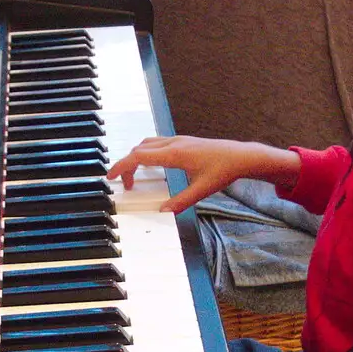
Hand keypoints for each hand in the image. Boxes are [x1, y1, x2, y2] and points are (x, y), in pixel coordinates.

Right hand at [107, 136, 299, 213]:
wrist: (241, 156)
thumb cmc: (223, 170)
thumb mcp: (202, 190)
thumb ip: (182, 201)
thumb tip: (163, 211)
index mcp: (174, 154)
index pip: (139, 156)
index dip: (122, 166)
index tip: (111, 177)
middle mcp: (173, 144)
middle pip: (139, 149)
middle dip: (127, 166)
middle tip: (124, 185)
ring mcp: (178, 140)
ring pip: (147, 145)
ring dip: (137, 158)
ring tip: (136, 178)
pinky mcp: (183, 142)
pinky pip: (157, 144)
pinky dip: (147, 154)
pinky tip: (152, 167)